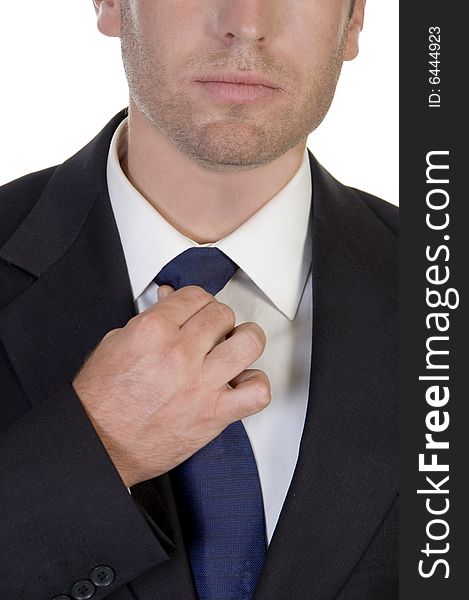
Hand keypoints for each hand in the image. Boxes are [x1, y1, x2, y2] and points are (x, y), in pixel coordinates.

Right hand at [72, 285, 269, 487]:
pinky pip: (257, 392)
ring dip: (245, 341)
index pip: (195, 296)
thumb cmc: (102, 401)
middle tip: (210, 331)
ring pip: (249, 343)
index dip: (198, 301)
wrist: (100, 446)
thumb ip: (150, 319)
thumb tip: (171, 301)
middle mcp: (179, 354)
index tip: (197, 310)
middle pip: (222, 314)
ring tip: (234, 347)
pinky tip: (240, 382)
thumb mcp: (116, 343)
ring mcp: (200, 384)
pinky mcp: (214, 414)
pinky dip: (255, 384)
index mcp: (152, 332)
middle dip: (217, 319)